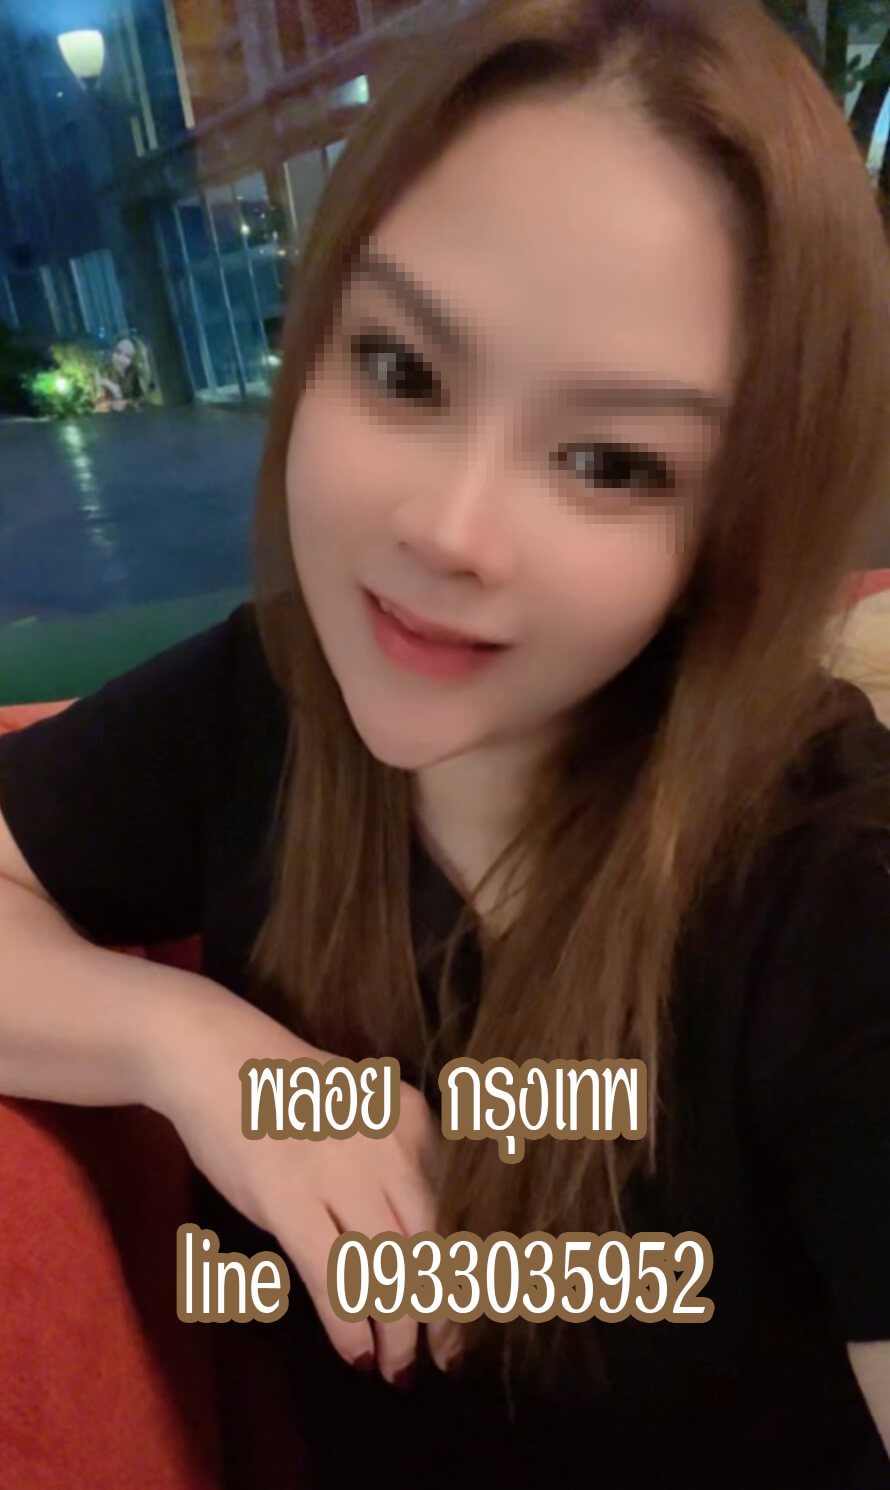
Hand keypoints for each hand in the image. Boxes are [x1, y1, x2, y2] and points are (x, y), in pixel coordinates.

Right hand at [154, 990, 442, 1385]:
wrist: (216, 1059)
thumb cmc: (288, 1095)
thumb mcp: (363, 1117)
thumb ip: (396, 1169)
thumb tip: (424, 1249)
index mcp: (413, 1120)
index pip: (453, 1211)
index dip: (462, 1271)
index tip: (461, 1313)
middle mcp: (390, 1144)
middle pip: (432, 1245)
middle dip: (442, 1312)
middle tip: (445, 1357)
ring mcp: (341, 1171)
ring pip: (390, 1269)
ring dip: (398, 1332)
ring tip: (397, 1370)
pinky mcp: (289, 1197)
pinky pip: (335, 1275)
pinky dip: (351, 1325)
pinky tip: (357, 1356)